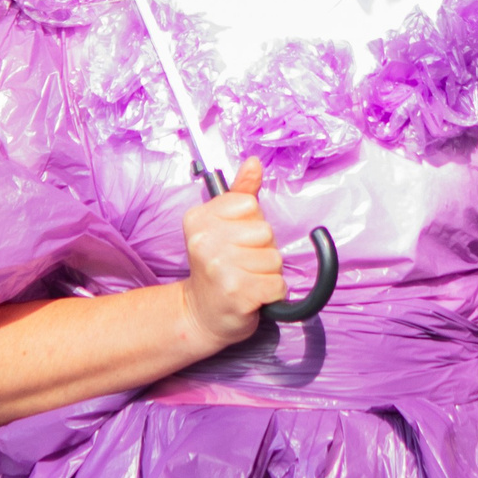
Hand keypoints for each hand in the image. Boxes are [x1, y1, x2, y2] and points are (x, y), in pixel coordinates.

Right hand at [177, 159, 286, 349]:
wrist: (201, 315)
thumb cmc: (217, 268)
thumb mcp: (223, 226)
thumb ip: (240, 194)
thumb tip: (254, 162)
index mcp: (199, 218)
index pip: (251, 206)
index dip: (252, 225)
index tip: (234, 243)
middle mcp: (205, 241)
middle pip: (266, 232)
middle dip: (262, 251)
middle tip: (240, 265)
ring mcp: (220, 267)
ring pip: (275, 260)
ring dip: (267, 274)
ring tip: (245, 280)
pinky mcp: (237, 293)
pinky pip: (278, 285)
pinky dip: (272, 294)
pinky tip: (251, 297)